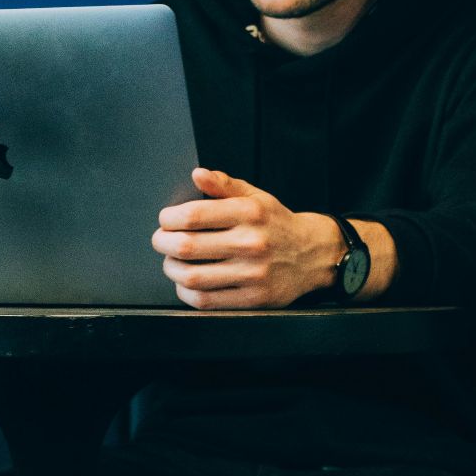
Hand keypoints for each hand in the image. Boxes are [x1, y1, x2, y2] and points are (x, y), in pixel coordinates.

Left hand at [151, 167, 340, 309]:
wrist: (313, 254)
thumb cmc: (277, 224)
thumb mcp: (255, 196)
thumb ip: (224, 184)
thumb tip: (198, 174)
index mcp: (249, 213)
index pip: (193, 215)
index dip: (169, 219)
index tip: (166, 220)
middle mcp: (251, 243)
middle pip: (187, 246)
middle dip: (163, 243)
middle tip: (161, 241)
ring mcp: (253, 273)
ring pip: (193, 277)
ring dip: (172, 269)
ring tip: (171, 262)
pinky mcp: (254, 299)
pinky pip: (207, 300)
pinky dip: (187, 292)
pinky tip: (186, 283)